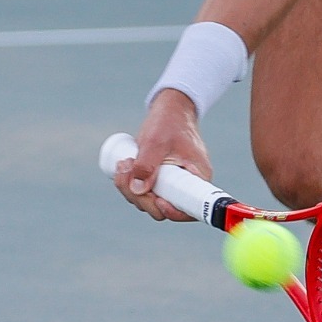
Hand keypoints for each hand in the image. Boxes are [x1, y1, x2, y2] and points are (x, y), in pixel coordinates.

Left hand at [112, 91, 210, 221]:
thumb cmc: (168, 121)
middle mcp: (187, 185)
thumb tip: (138, 191)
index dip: (173, 212)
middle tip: (126, 171)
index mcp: (198, 177)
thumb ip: (146, 164)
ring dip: (130, 189)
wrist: (169, 110)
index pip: (189, 208)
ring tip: (124, 162)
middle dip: (140, 195)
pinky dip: (130, 185)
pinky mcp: (159, 181)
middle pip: (162, 208)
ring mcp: (172, 185)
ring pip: (149, 201)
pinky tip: (123, 168)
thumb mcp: (156, 141)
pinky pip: (143, 193)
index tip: (157, 200)